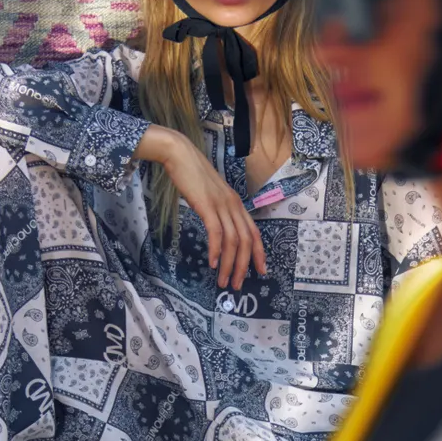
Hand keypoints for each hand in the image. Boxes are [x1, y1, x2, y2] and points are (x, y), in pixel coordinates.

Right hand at [137, 126, 265, 289]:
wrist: (180, 155)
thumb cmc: (193, 176)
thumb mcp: (212, 195)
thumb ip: (219, 210)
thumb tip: (220, 229)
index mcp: (237, 204)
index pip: (254, 233)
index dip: (259, 254)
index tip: (260, 271)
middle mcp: (233, 205)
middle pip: (246, 241)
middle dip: (243, 267)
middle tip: (237, 285)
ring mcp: (221, 205)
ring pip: (233, 241)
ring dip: (229, 264)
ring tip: (223, 281)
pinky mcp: (207, 205)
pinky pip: (216, 232)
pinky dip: (216, 250)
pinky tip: (213, 263)